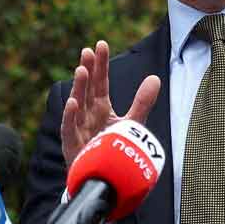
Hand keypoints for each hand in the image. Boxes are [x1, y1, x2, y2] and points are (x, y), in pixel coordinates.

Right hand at [59, 40, 160, 170]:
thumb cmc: (112, 149)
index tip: (100, 45)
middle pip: (87, 89)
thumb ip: (141, 102)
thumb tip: (154, 78)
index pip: (100, 81)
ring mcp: (78, 129)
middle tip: (88, 51)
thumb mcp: (131, 122)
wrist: (104, 178)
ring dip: (79, 88)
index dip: (100, 64)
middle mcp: (87, 114)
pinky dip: (70, 117)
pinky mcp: (72, 145)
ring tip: (81, 70)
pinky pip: (70, 129)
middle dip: (88, 70)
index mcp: (100, 107)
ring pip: (78, 105)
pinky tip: (72, 103)